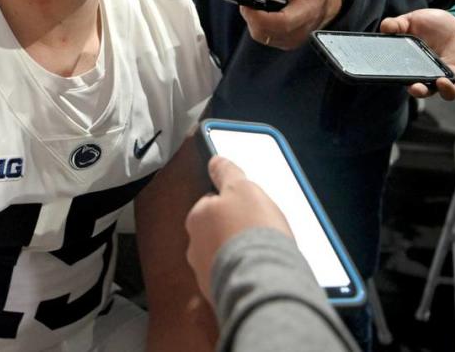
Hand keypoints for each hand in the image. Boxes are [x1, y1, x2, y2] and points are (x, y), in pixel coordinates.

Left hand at [185, 157, 291, 302]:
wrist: (260, 280)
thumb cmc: (250, 231)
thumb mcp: (243, 188)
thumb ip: (227, 173)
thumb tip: (215, 160)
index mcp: (197, 217)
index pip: (211, 202)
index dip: (231, 202)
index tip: (247, 207)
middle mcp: (194, 246)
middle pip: (214, 231)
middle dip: (231, 230)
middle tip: (256, 229)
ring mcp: (204, 273)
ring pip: (221, 256)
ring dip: (236, 254)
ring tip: (260, 253)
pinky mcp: (218, 294)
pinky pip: (230, 278)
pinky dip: (241, 274)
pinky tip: (258, 271)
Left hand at [239, 0, 341, 50]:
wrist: (329, 3)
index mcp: (307, 13)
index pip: (282, 22)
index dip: (260, 16)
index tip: (247, 5)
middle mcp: (300, 32)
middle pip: (267, 32)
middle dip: (251, 18)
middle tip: (245, 2)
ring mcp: (293, 40)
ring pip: (263, 37)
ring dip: (253, 22)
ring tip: (250, 6)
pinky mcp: (287, 42)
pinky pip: (266, 37)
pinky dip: (258, 26)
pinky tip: (258, 13)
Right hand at [380, 9, 454, 98]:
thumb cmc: (438, 27)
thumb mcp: (415, 20)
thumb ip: (398, 23)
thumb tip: (385, 27)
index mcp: (407, 60)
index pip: (393, 68)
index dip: (384, 70)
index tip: (375, 67)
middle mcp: (420, 73)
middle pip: (408, 83)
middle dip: (399, 83)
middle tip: (394, 79)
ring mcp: (438, 78)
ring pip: (428, 92)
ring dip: (420, 92)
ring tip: (416, 87)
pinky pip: (450, 92)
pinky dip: (446, 90)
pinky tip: (442, 81)